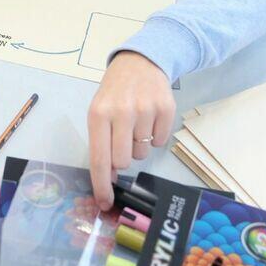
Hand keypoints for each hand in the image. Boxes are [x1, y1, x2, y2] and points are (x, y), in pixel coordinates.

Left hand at [87, 51, 176, 209]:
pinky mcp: (166, 109)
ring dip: (139, 145)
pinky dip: (155, 137)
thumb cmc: (115, 92)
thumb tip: (107, 179)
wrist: (140, 62)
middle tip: (122, 139)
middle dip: (122, 158)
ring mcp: (145, 109)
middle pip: (124, 161)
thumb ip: (101, 143)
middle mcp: (121, 112)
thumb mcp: (99, 112)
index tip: (104, 203)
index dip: (102, 185)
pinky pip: (161, 142)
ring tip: (136, 122)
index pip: (100, 159)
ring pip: (143, 153)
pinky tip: (149, 119)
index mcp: (98, 114)